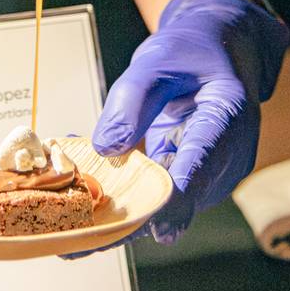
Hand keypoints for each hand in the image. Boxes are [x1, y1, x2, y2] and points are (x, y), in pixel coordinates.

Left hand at [92, 0, 288, 242]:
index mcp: (228, 116)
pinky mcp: (188, 183)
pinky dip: (117, 193)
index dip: (174, 198)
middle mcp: (226, 157)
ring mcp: (208, 176)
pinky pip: (152, 195)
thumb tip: (105, 148)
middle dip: (125, 222)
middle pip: (176, 201)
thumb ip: (133, 100)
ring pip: (160, 206)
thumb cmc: (191, 51)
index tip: (148, 223)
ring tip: (61, 211)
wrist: (214, 53)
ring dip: (113, 210)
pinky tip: (78, 185)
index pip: (202, 163)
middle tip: (73, 239)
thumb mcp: (159, 58)